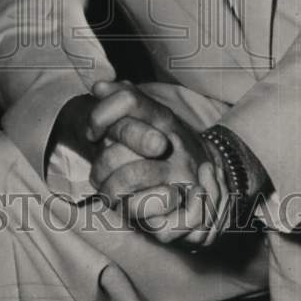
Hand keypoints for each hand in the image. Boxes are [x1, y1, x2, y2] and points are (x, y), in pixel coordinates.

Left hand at [86, 81, 220, 228]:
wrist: (209, 174)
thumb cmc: (161, 147)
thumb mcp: (147, 118)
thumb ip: (121, 99)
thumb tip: (98, 86)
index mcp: (162, 118)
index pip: (127, 100)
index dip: (99, 116)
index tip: (92, 134)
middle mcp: (173, 144)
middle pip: (117, 151)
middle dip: (99, 168)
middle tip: (99, 177)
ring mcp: (182, 176)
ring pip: (127, 181)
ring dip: (111, 193)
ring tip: (111, 195)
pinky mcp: (187, 209)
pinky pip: (145, 213)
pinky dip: (132, 214)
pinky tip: (133, 209)